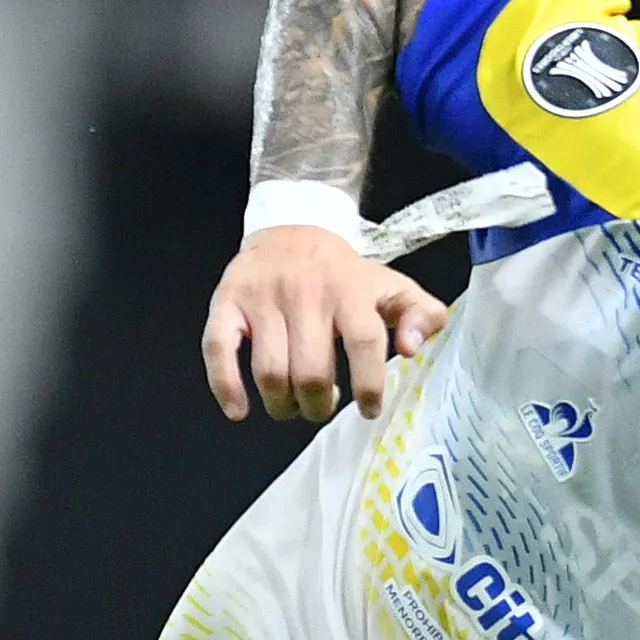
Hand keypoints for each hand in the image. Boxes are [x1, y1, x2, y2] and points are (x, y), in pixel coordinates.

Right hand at [202, 227, 446, 422]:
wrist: (290, 229)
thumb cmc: (344, 275)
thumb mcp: (390, 287)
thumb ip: (421, 314)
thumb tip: (412, 349)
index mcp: (350, 290)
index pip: (365, 343)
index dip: (369, 385)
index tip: (369, 409)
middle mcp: (305, 293)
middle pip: (312, 370)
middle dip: (319, 405)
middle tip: (322, 406)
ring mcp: (262, 299)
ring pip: (270, 372)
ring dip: (282, 405)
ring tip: (292, 404)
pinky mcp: (227, 303)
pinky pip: (218, 350)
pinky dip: (227, 388)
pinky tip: (240, 410)